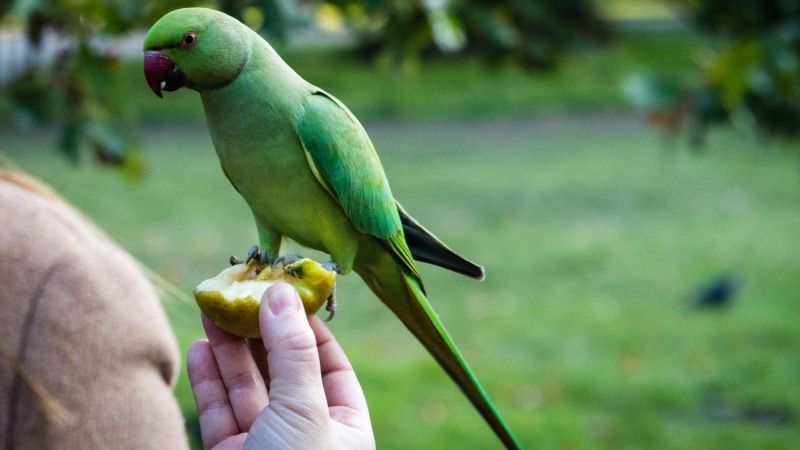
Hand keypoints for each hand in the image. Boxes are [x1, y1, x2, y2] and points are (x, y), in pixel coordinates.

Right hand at [187, 282, 374, 448]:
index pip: (330, 365)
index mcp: (344, 425)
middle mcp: (306, 432)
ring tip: (212, 310)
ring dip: (228, 350)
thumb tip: (281, 293)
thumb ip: (292, 352)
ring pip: (246, 389)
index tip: (282, 295)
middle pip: (282, 372)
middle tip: (238, 294)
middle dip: (258, 333)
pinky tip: (200, 348)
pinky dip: (209, 380)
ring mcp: (266, 443)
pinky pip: (219, 413)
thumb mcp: (305, 409)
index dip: (306, 329)